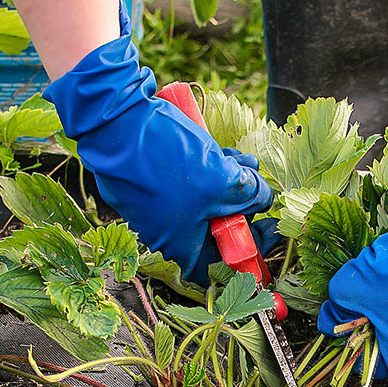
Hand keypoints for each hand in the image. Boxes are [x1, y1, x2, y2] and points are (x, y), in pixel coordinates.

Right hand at [43, 5, 272, 283]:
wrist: (118, 122)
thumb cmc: (168, 162)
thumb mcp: (223, 182)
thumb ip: (251, 194)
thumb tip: (264, 196)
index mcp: (180, 244)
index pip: (220, 264)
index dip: (249, 251)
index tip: (269, 231)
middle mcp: (166, 229)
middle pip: (215, 229)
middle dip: (243, 208)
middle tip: (262, 191)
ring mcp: (158, 203)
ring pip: (206, 200)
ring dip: (232, 184)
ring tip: (251, 166)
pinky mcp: (154, 179)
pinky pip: (191, 183)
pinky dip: (212, 171)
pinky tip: (231, 155)